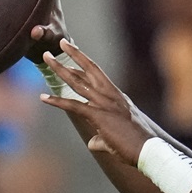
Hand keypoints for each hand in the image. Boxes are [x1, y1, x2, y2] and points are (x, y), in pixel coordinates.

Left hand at [40, 39, 156, 164]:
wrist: (148, 150)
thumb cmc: (137, 145)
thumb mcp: (119, 136)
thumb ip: (102, 138)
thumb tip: (93, 142)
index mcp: (118, 97)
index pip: (98, 76)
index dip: (83, 65)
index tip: (71, 56)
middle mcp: (111, 96)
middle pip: (89, 69)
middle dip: (74, 54)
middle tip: (61, 42)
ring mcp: (105, 104)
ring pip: (78, 81)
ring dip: (60, 68)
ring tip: (46, 57)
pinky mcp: (98, 116)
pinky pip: (73, 105)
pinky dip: (56, 101)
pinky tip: (43, 98)